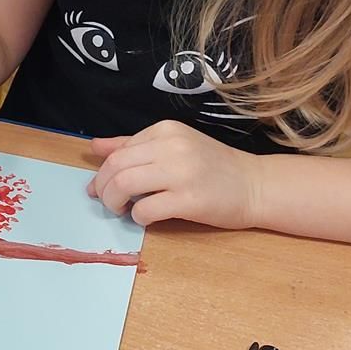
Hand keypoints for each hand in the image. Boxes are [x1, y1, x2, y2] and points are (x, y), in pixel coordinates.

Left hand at [87, 120, 263, 228]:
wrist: (255, 185)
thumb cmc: (213, 167)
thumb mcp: (173, 147)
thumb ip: (133, 146)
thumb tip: (95, 147)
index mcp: (166, 130)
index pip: (118, 151)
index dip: (102, 173)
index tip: (100, 187)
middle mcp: (172, 146)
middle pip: (116, 167)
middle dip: (103, 189)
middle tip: (107, 203)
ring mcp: (182, 172)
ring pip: (124, 185)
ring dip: (114, 202)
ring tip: (122, 210)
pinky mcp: (190, 199)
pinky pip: (145, 209)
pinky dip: (137, 217)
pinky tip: (146, 218)